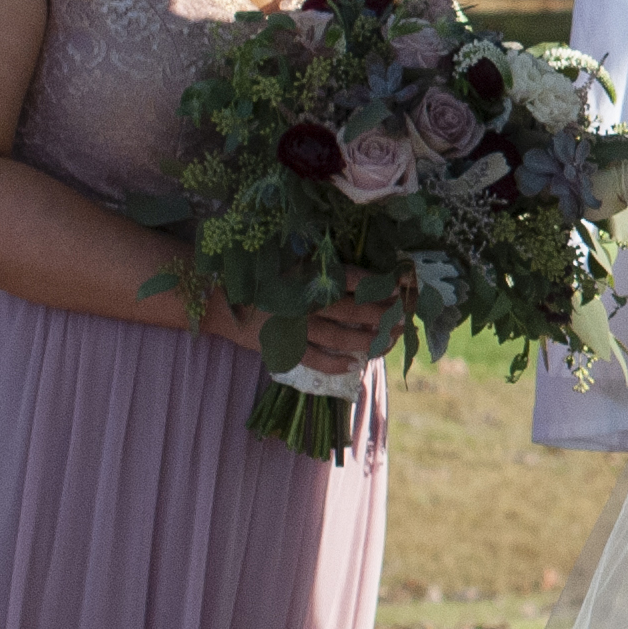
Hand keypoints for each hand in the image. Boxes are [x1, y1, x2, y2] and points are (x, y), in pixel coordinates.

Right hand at [209, 286, 399, 378]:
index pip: (355, 279)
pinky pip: (315, 359)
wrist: (224, 300)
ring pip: (341, 337)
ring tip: (386, 341)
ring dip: (369, 341)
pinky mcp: (285, 347)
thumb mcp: (294, 263)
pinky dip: (336, 363)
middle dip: (384, 315)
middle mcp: (306, 300)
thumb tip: (365, 278)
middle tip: (403, 318)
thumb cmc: (265, 277)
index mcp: (310, 275)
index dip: (381, 285)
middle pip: (355, 309)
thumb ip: (324, 269)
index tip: (401, 289)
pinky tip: (353, 364)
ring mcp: (296, 326)